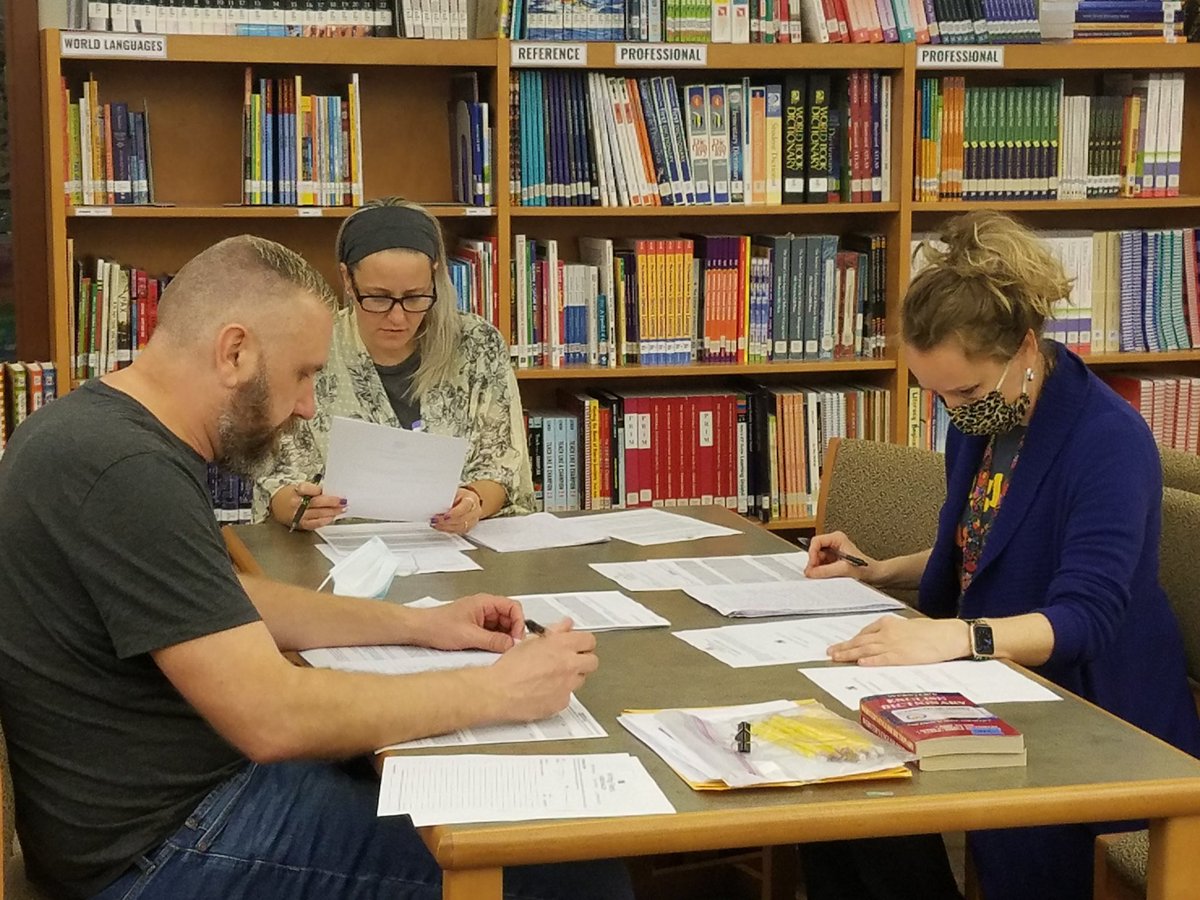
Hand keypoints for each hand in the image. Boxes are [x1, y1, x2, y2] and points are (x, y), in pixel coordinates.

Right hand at [271, 482, 345, 530]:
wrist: (275, 506)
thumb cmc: (288, 495)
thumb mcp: (298, 487)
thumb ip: (313, 490)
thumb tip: (330, 494)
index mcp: (296, 491)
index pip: (311, 489)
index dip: (322, 491)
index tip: (333, 491)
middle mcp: (296, 503)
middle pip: (317, 502)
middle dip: (333, 502)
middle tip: (343, 502)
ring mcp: (298, 515)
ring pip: (318, 514)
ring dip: (332, 512)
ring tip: (342, 509)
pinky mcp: (300, 524)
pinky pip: (315, 524)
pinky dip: (325, 521)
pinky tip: (332, 518)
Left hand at [413, 593, 525, 652]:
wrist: (419, 630)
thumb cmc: (438, 626)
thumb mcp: (469, 636)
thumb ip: (493, 641)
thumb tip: (511, 645)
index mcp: (485, 602)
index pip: (513, 607)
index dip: (519, 622)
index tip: (517, 638)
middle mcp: (485, 608)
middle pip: (510, 617)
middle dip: (512, 632)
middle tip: (511, 647)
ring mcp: (480, 618)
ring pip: (502, 627)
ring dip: (504, 638)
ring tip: (501, 650)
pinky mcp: (475, 628)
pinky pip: (492, 633)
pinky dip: (495, 642)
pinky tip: (492, 650)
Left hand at [431, 487, 481, 534]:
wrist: (468, 500)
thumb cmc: (460, 496)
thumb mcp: (454, 492)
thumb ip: (448, 499)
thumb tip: (436, 504)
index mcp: (472, 499)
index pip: (465, 507)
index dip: (454, 513)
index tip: (444, 515)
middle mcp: (475, 511)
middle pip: (462, 520)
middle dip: (447, 521)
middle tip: (435, 519)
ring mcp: (473, 521)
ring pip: (460, 527)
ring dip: (446, 527)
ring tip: (435, 524)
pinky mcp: (468, 528)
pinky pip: (458, 531)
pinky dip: (447, 530)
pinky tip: (440, 527)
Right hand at [488, 620, 598, 721]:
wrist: (499, 691)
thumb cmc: (510, 667)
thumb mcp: (531, 641)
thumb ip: (554, 632)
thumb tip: (565, 626)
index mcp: (562, 645)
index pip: (589, 641)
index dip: (583, 642)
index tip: (579, 645)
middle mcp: (569, 664)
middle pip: (592, 661)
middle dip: (583, 660)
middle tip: (571, 660)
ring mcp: (567, 685)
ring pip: (581, 679)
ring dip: (572, 676)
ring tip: (553, 676)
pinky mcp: (562, 702)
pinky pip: (568, 695)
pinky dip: (560, 692)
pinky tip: (546, 689)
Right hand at [805, 531, 878, 583]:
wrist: (875, 575)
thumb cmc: (867, 568)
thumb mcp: (845, 569)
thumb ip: (826, 570)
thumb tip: (811, 572)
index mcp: (837, 538)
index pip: (816, 542)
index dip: (812, 554)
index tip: (812, 565)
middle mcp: (834, 543)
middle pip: (815, 551)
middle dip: (814, 563)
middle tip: (815, 573)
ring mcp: (832, 552)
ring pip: (817, 559)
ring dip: (818, 568)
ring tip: (824, 575)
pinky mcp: (832, 561)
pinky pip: (821, 565)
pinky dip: (821, 571)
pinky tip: (827, 576)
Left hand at [828, 615, 970, 666]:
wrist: (948, 635)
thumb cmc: (931, 632)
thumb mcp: (907, 626)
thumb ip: (892, 632)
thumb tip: (880, 641)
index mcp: (888, 623)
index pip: (864, 632)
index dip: (851, 640)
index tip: (842, 645)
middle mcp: (887, 633)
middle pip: (860, 641)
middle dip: (844, 647)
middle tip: (830, 652)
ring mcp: (893, 644)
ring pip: (865, 649)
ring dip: (849, 654)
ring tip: (836, 658)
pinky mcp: (901, 656)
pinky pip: (881, 659)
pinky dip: (869, 660)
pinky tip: (859, 663)